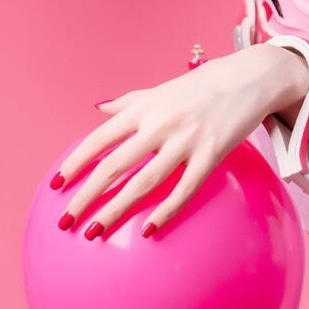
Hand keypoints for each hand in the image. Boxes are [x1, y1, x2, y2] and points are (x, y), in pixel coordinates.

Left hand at [52, 44, 308, 238]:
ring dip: (115, 209)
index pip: (100, 139)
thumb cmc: (203, 85)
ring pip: (144, 181)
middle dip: (87, 195)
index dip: (76, 163)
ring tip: (93, 232)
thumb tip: (99, 108)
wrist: (252, 77)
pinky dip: (165, 210)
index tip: (57, 185)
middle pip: (115, 165)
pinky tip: (147, 229)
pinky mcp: (212, 154)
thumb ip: (130, 101)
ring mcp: (187, 140)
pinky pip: (185, 188)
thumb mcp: (162, 88)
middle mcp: (161, 123)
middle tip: (66, 221)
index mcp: (145, 108)